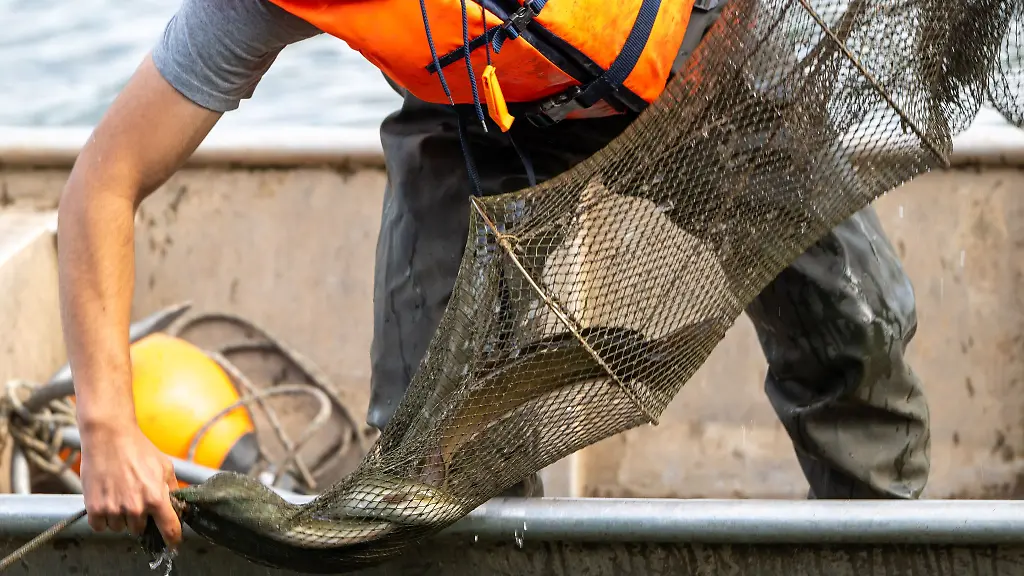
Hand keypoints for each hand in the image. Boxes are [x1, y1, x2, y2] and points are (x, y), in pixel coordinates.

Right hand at [78, 423, 181, 549]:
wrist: (109, 437)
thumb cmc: (138, 448)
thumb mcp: (164, 466)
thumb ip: (171, 488)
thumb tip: (179, 505)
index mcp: (156, 497)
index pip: (169, 528)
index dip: (173, 539)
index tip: (173, 544)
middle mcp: (136, 507)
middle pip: (140, 529)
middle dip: (139, 518)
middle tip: (134, 498)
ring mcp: (114, 509)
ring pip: (119, 528)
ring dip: (120, 517)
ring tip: (119, 494)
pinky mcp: (95, 509)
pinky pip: (100, 527)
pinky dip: (102, 518)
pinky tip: (106, 500)